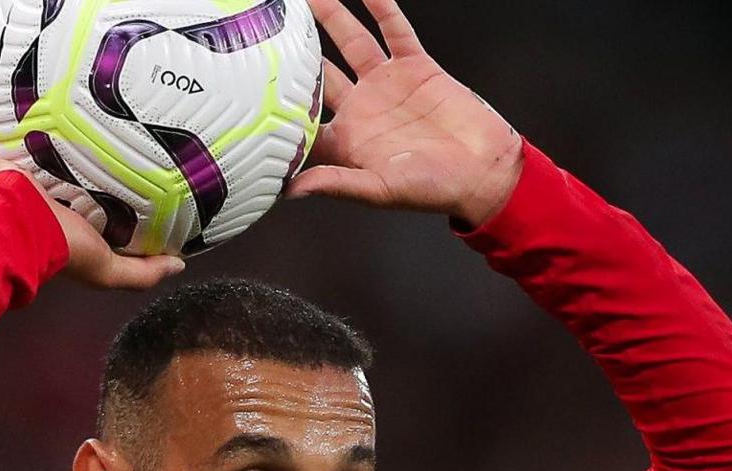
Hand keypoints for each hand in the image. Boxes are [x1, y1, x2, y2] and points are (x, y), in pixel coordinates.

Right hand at [0, 97, 182, 290]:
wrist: (14, 233)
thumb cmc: (57, 250)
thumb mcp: (108, 268)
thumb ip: (143, 270)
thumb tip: (179, 262)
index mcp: (47, 216)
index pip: (62, 196)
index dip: (76, 181)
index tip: (98, 159)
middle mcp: (18, 198)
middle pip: (27, 167)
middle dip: (37, 148)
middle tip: (60, 120)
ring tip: (14, 100)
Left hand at [288, 0, 522, 229]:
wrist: (483, 172)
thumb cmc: (433, 190)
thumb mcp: (380, 190)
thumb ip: (336, 182)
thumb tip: (291, 189)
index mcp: (347, 140)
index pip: (302, 117)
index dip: (276, 101)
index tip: (248, 82)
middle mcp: (362, 108)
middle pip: (318, 70)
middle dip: (294, 51)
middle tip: (266, 27)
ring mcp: (387, 83)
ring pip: (350, 41)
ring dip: (330, 15)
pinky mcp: (415, 66)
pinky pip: (393, 29)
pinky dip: (380, 6)